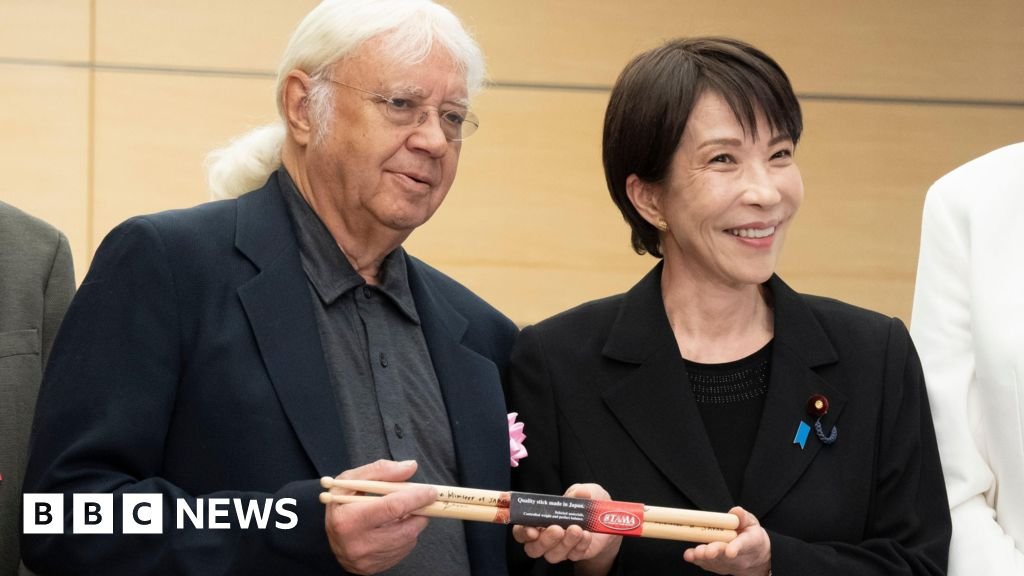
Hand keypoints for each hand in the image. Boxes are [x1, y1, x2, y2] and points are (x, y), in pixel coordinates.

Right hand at [323, 459, 435, 574]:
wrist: (328, 536)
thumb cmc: (341, 503)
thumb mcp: (351, 480)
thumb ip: (381, 470)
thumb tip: (410, 467)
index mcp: (349, 519)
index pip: (392, 507)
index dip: (415, 498)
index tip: (430, 491)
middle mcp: (357, 544)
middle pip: (405, 529)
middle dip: (419, 512)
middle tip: (422, 501)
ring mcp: (366, 560)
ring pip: (407, 540)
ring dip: (413, 523)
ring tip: (402, 513)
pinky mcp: (374, 568)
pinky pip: (403, 551)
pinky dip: (406, 536)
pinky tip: (394, 527)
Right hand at [513, 483, 621, 575]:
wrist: (608, 518)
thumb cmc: (587, 502)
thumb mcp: (585, 491)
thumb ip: (580, 491)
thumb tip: (580, 493)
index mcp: (539, 520)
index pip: (521, 531)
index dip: (522, 532)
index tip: (532, 529)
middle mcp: (545, 537)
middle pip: (533, 549)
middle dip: (544, 540)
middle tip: (556, 529)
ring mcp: (560, 548)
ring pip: (553, 555)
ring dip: (564, 543)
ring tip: (576, 529)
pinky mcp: (576, 554)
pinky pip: (574, 555)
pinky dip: (580, 545)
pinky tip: (587, 535)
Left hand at [683, 506, 770, 575]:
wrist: (755, 557)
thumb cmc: (750, 535)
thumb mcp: (751, 523)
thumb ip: (743, 517)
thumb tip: (737, 511)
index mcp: (750, 542)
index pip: (744, 545)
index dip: (736, 547)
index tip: (729, 552)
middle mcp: (740, 556)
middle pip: (726, 555)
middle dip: (715, 552)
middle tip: (706, 551)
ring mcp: (729, 564)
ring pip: (716, 561)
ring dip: (704, 557)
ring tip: (694, 554)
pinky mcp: (719, 567)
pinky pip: (708, 565)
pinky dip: (699, 560)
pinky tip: (690, 556)